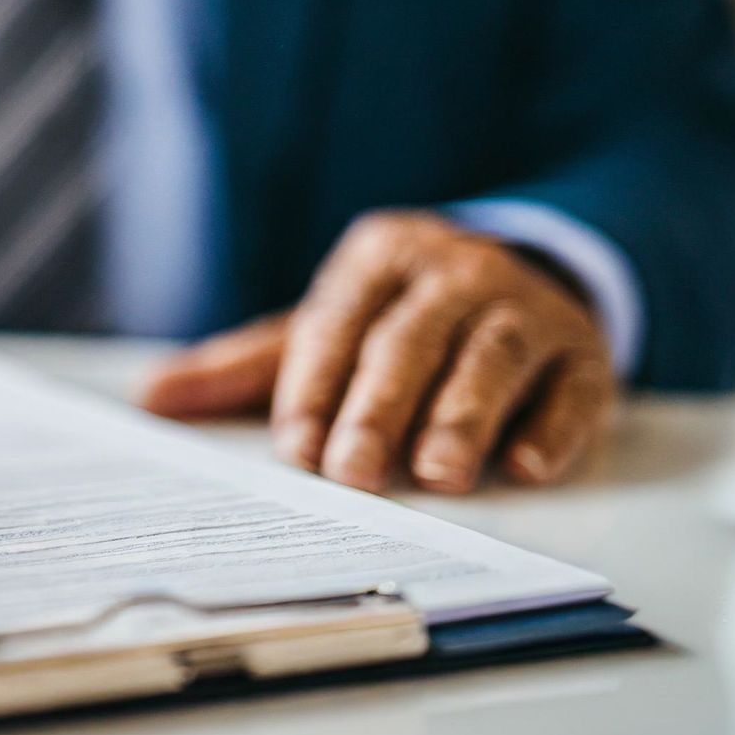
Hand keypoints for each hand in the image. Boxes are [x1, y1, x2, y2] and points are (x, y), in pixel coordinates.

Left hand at [143, 211, 617, 492]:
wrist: (525, 273)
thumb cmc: (397, 319)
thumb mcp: (322, 329)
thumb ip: (243, 367)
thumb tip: (150, 397)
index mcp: (378, 259)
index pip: (336, 323)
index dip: (313, 386)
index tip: (293, 449)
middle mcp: (454, 273)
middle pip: (410, 340)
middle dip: (379, 407)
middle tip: (352, 473)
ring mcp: (525, 308)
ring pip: (491, 356)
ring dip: (464, 415)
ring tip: (439, 475)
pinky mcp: (584, 351)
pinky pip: (571, 385)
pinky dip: (551, 426)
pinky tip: (526, 466)